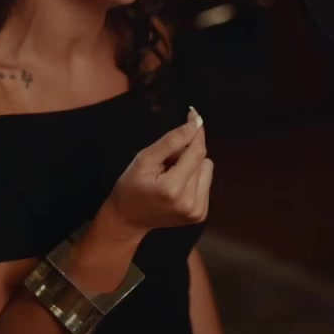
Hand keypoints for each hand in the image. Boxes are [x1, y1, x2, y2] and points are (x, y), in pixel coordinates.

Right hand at [102, 107, 212, 237]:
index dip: (196, 132)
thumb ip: (172, 141)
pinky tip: (176, 186)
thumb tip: (196, 124)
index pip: (196, 151)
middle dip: (186, 152)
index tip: (194, 114)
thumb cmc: (130, 186)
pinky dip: (193, 179)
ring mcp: (197, 211)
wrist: (127, 219)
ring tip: (169, 175)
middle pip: (202, 159)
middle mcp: (190, 202)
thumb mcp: (145, 159)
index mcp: (174, 189)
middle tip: (165, 161)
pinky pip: (205, 183)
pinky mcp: (200, 214)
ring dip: (191, 166)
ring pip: (207, 169)